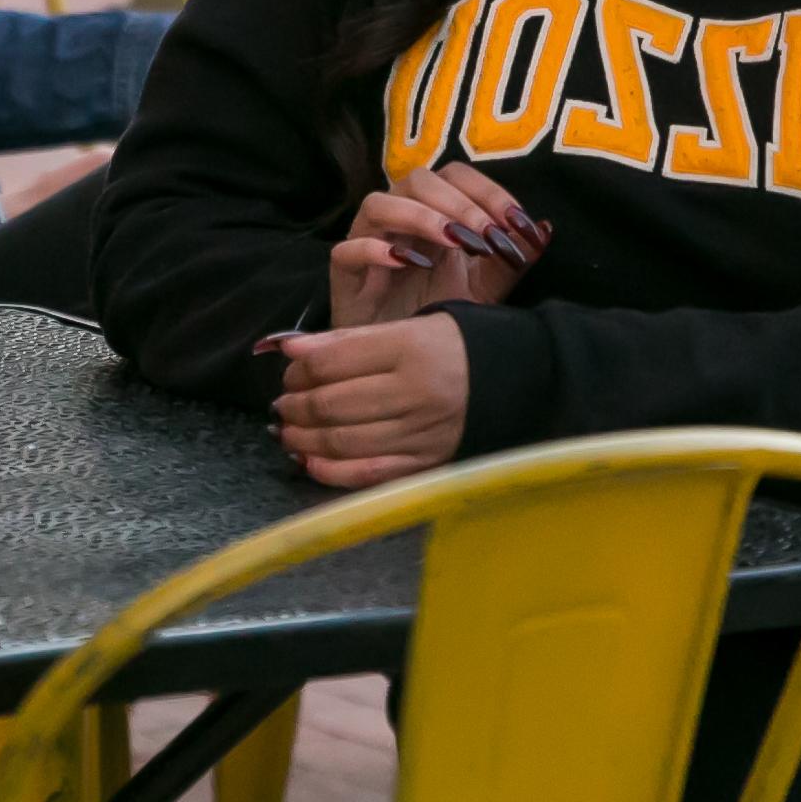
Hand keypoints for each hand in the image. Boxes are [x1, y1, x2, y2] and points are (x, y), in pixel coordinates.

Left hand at [269, 315, 468, 489]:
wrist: (517, 381)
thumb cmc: (454, 346)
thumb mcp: (408, 327)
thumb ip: (350, 339)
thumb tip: (293, 350)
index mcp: (410, 348)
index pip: (333, 360)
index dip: (300, 367)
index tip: (288, 368)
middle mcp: (415, 393)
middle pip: (332, 404)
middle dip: (296, 405)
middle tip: (283, 402)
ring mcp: (420, 434)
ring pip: (343, 441)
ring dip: (303, 438)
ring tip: (288, 430)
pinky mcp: (426, 464)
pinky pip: (368, 474)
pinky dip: (331, 471)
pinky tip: (309, 461)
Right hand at [324, 165, 545, 329]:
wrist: (400, 359)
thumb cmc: (438, 312)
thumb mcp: (486, 286)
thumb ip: (513, 258)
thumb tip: (543, 228)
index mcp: (433, 209)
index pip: (456, 175)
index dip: (487, 190)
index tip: (516, 221)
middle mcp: (398, 216)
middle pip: (418, 179)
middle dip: (458, 204)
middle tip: (485, 235)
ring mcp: (366, 241)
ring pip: (378, 202)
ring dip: (419, 216)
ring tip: (452, 242)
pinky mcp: (344, 274)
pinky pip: (348, 249)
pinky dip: (376, 249)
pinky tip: (409, 263)